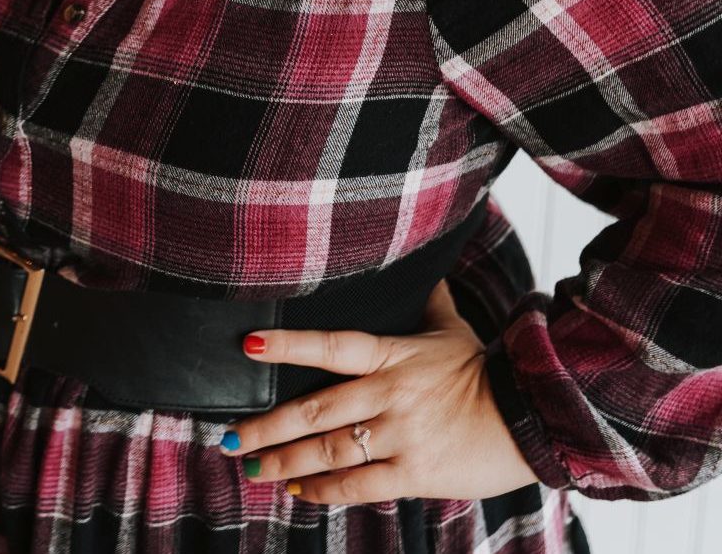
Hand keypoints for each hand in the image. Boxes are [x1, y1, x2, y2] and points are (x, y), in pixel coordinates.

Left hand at [219, 279, 538, 505]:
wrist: (529, 418)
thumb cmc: (485, 371)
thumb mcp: (453, 329)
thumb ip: (428, 302)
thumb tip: (424, 269)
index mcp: (392, 355)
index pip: (331, 345)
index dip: (288, 345)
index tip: (249, 346)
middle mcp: (389, 394)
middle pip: (316, 409)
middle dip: (268, 425)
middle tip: (232, 436)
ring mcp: (400, 435)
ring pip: (329, 450)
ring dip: (286, 461)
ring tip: (253, 467)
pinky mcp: (415, 473)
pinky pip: (360, 485)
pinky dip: (325, 490)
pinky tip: (299, 490)